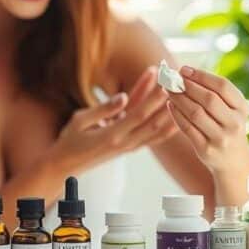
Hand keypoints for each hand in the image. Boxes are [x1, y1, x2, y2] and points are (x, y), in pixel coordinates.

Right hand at [47, 67, 177, 173]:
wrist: (66, 166)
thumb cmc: (70, 140)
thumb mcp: (80, 120)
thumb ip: (102, 108)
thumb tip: (123, 97)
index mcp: (112, 135)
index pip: (139, 114)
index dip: (154, 98)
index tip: (165, 82)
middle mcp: (125, 143)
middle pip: (153, 121)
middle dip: (167, 100)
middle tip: (177, 82)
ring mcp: (130, 146)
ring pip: (157, 130)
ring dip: (171, 111)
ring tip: (181, 94)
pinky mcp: (131, 147)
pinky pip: (154, 137)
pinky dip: (167, 126)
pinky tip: (176, 113)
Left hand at [166, 65, 248, 172]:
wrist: (234, 161)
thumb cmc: (227, 127)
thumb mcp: (231, 110)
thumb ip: (214, 92)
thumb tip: (184, 73)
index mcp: (242, 108)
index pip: (223, 86)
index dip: (201, 76)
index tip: (184, 69)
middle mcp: (234, 123)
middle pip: (209, 99)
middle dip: (188, 86)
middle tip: (172, 79)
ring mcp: (221, 138)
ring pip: (195, 113)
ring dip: (179, 99)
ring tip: (169, 90)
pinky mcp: (206, 150)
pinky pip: (187, 128)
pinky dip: (176, 114)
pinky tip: (170, 105)